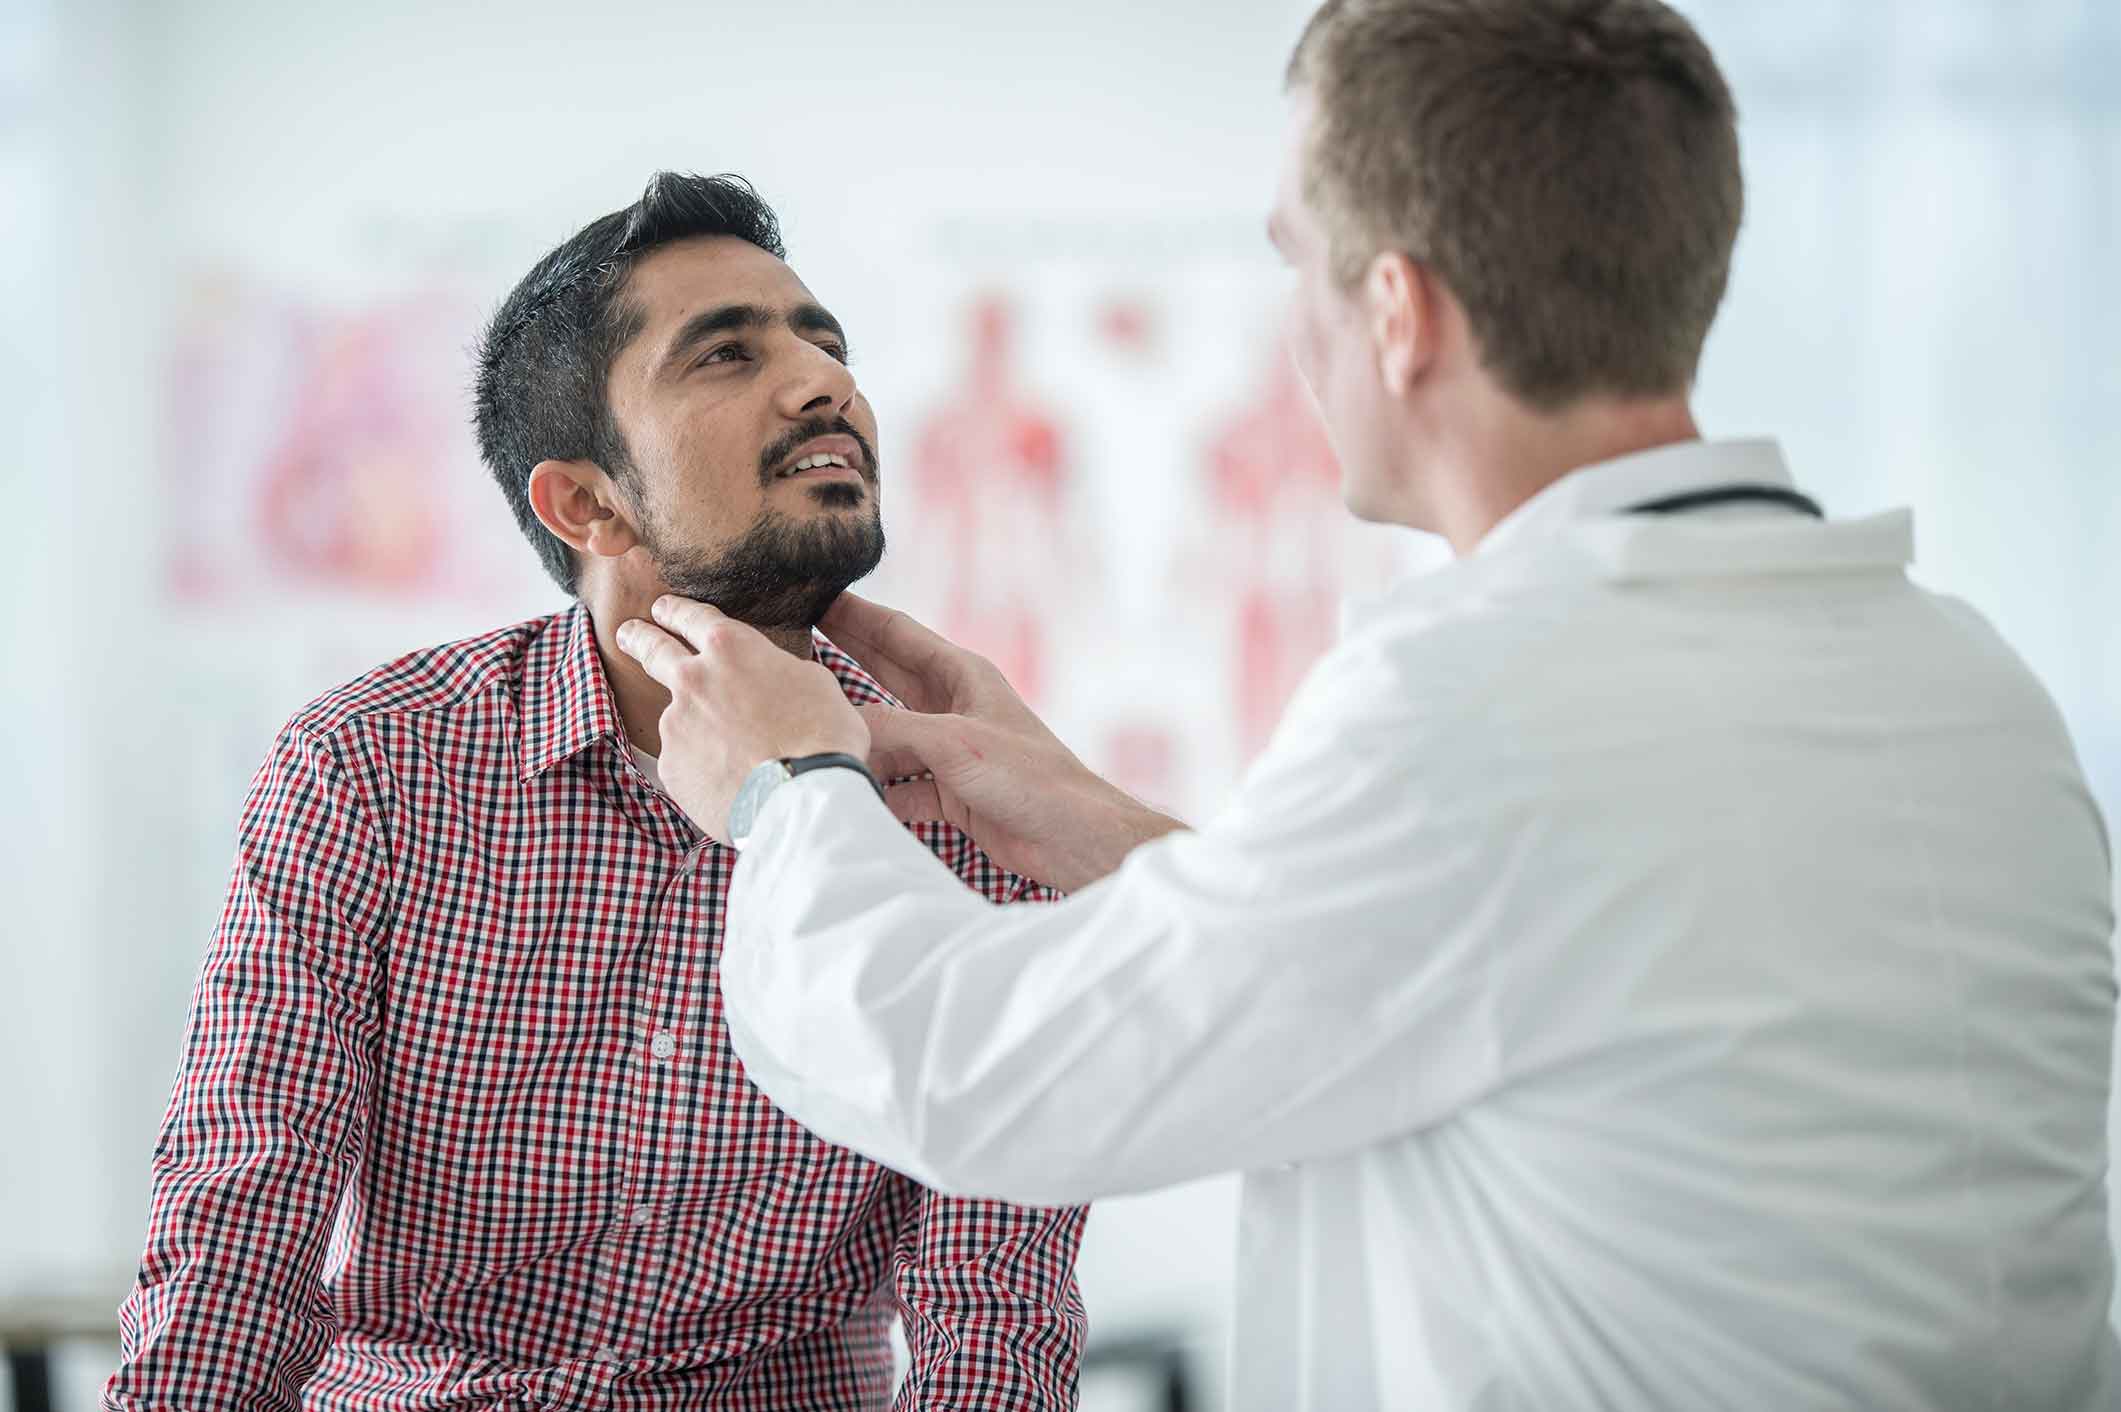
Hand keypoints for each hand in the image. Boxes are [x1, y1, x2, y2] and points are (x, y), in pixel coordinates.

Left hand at [617, 596, 869, 843]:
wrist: (801, 798)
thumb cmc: (821, 737)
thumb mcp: (814, 682)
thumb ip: (776, 671)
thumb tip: (768, 679)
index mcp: (730, 650)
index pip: (692, 617)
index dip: (676, 610)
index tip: (663, 609)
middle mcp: (693, 680)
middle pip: (653, 649)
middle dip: (638, 637)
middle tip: (628, 633)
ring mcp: (675, 725)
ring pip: (678, 716)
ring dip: (694, 725)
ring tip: (731, 751)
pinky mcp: (671, 767)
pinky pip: (684, 760)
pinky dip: (700, 765)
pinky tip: (727, 779)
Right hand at [819, 592, 1182, 890]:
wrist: (1073, 839)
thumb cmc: (1031, 779)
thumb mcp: (955, 744)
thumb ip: (891, 731)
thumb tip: (831, 729)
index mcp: (962, 677)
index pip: (899, 634)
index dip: (856, 615)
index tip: (814, 595)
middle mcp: (953, 708)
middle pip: (886, 676)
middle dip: (841, 659)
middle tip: (791, 643)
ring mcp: (949, 752)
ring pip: (886, 736)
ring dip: (852, 733)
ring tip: (801, 722)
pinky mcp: (949, 794)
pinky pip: (897, 786)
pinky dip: (873, 790)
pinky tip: (842, 790)